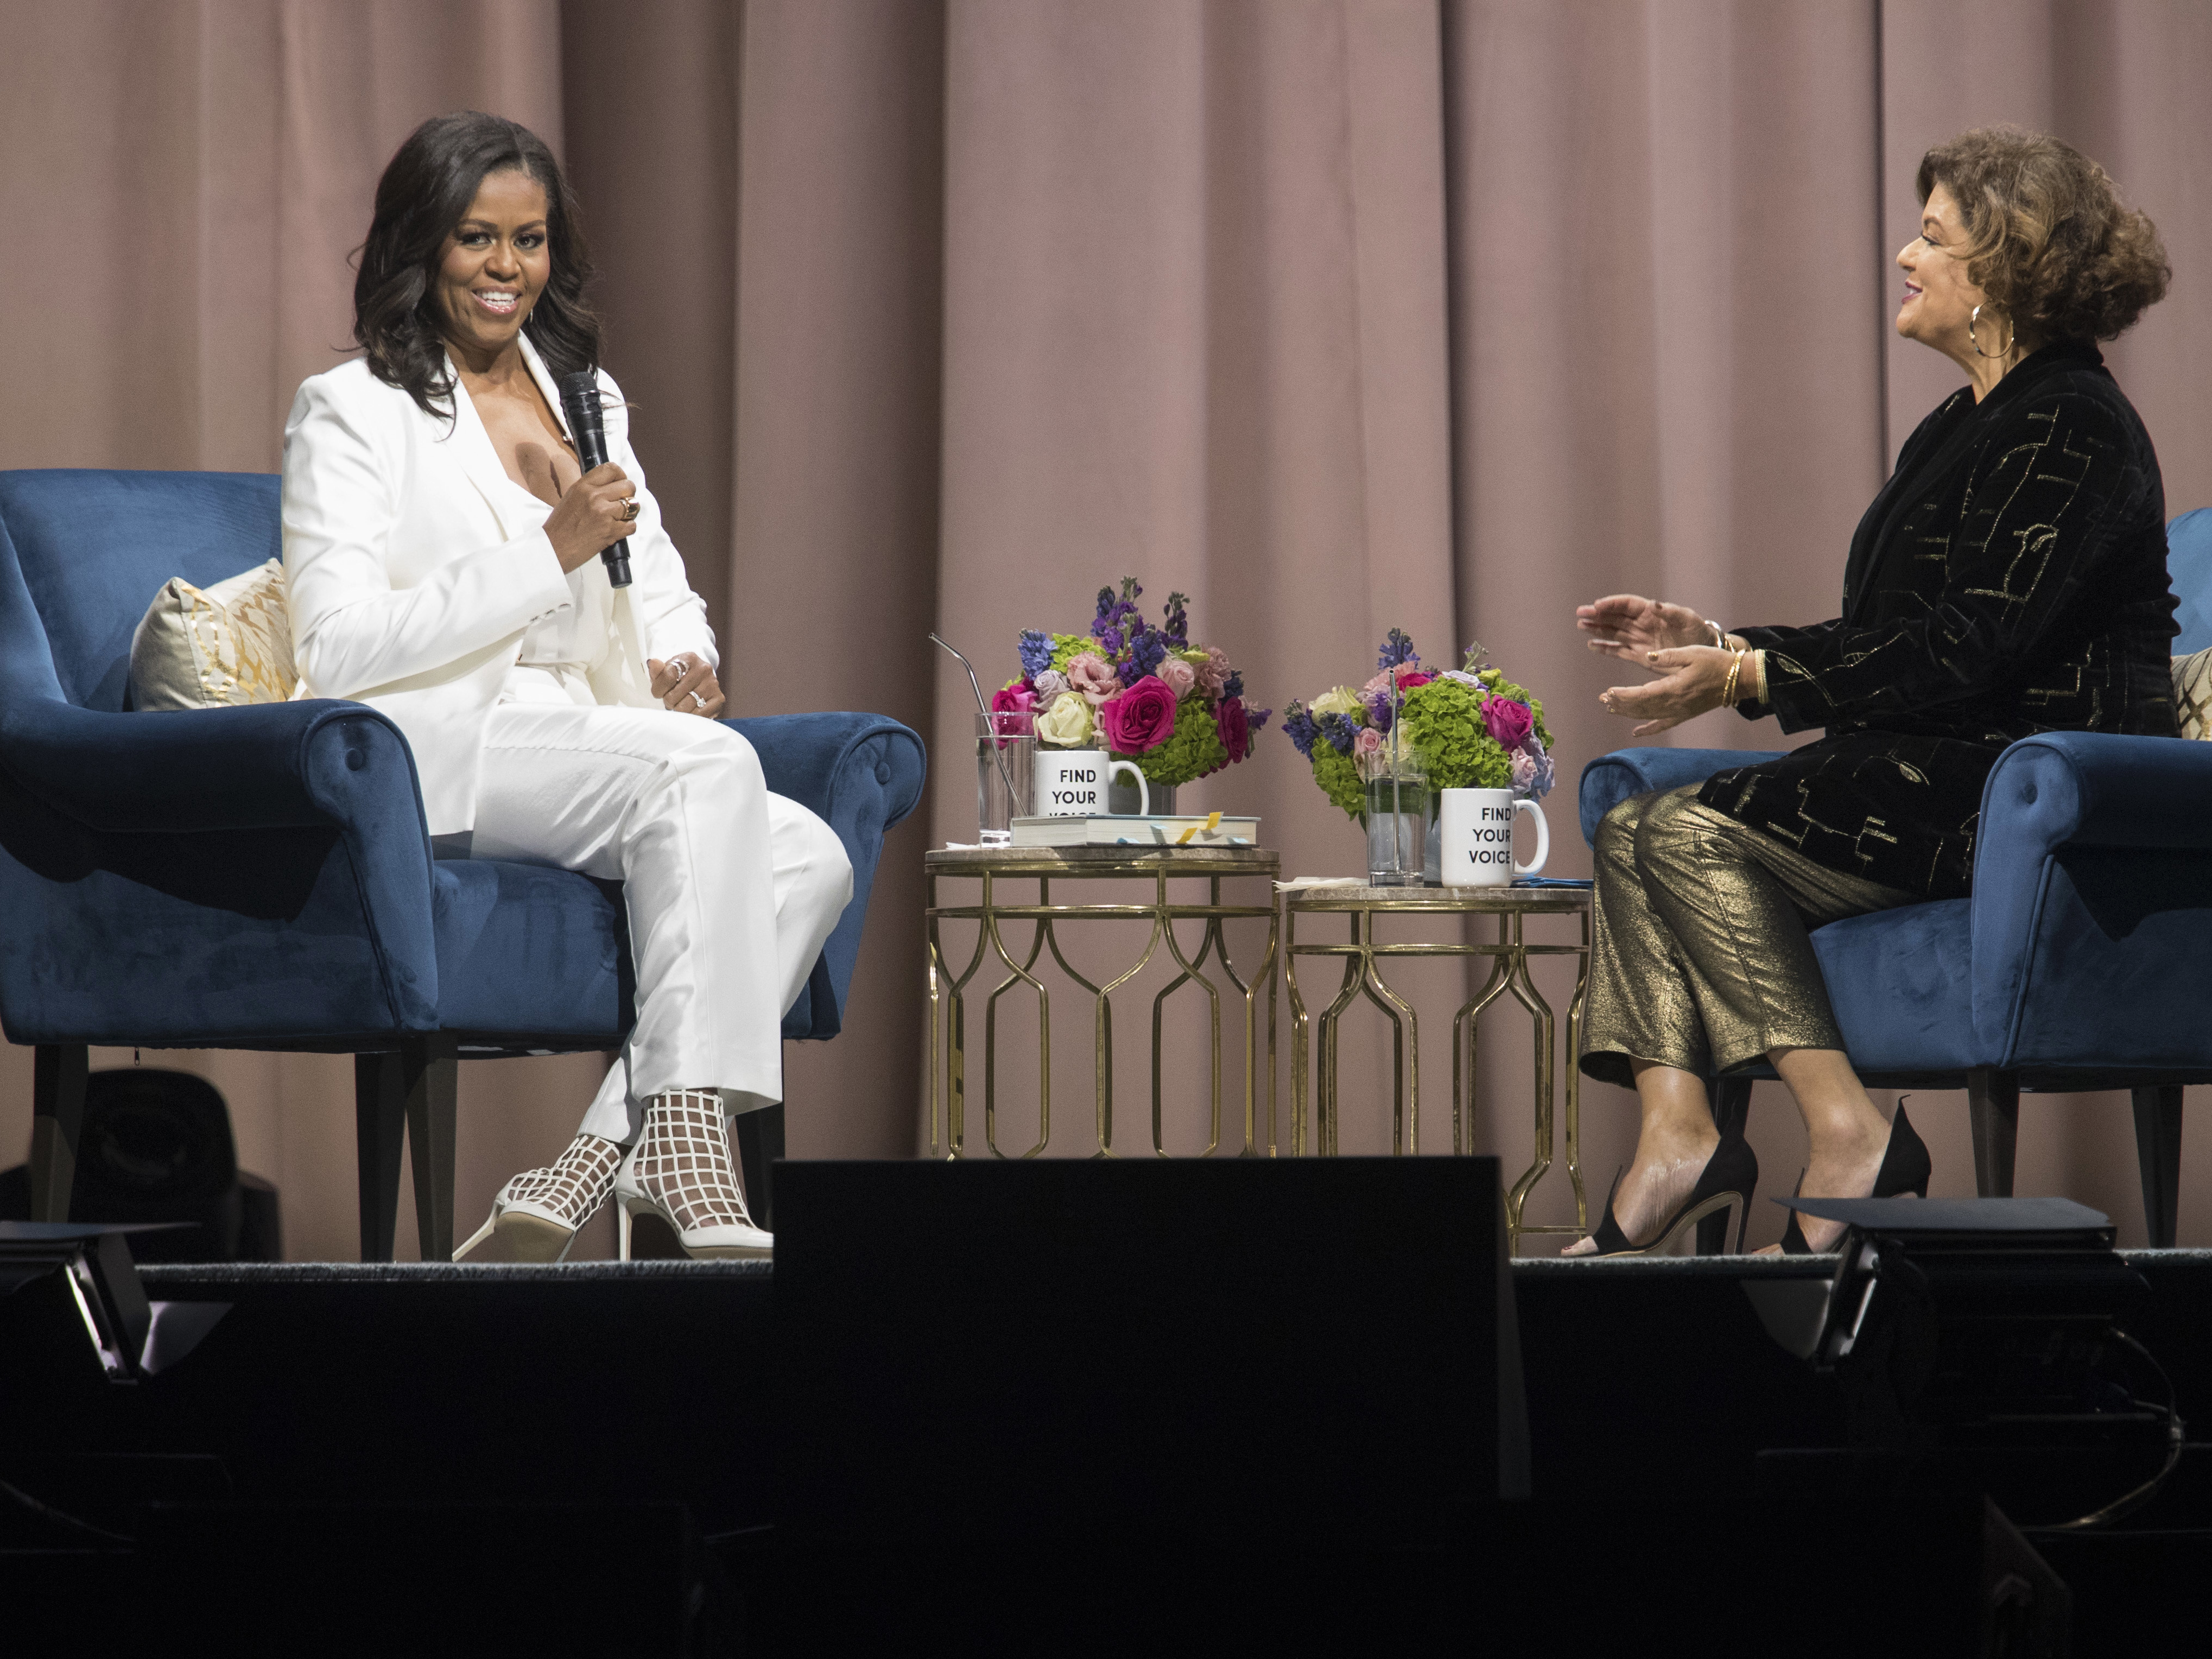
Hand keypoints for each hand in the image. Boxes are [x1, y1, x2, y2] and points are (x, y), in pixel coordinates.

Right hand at [544, 462, 638, 573]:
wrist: (553, 548)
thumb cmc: (561, 526)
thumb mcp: (572, 497)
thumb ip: (591, 489)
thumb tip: (611, 485)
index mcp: (583, 486)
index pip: (611, 469)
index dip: (621, 475)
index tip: (621, 482)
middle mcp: (594, 496)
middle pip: (628, 486)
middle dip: (628, 495)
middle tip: (621, 503)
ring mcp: (604, 513)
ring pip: (633, 506)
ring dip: (629, 513)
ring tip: (618, 518)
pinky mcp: (610, 531)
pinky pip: (632, 525)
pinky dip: (627, 529)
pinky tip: (616, 530)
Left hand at [649, 654, 725, 717]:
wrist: (699, 680)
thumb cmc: (679, 677)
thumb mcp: (666, 671)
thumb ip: (657, 670)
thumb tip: (653, 663)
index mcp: (689, 658)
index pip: (667, 676)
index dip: (658, 689)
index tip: (658, 692)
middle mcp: (703, 669)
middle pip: (674, 695)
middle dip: (668, 701)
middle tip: (672, 699)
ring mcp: (712, 684)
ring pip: (684, 707)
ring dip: (678, 710)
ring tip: (680, 704)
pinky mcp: (719, 698)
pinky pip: (699, 715)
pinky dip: (691, 716)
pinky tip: (690, 710)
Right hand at [1576, 595, 1714, 662]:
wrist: (1702, 652)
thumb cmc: (1697, 631)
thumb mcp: (1688, 619)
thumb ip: (1671, 612)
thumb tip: (1655, 604)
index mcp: (1651, 612)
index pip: (1626, 604)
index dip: (1611, 604)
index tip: (1597, 605)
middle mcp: (1641, 624)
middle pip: (1615, 617)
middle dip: (1597, 615)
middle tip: (1580, 614)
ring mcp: (1638, 640)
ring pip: (1613, 633)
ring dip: (1597, 629)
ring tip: (1582, 626)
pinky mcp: (1638, 655)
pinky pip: (1618, 650)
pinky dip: (1605, 649)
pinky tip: (1592, 646)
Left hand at [1599, 645, 1735, 736]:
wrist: (1739, 679)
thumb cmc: (1716, 662)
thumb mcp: (1692, 653)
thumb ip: (1667, 656)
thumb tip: (1647, 656)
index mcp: (1674, 688)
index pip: (1641, 695)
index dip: (1623, 695)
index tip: (1608, 692)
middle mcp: (1674, 704)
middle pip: (1641, 707)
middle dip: (1620, 704)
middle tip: (1603, 699)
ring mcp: (1680, 712)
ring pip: (1648, 716)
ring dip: (1628, 714)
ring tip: (1611, 708)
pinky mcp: (1685, 715)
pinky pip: (1664, 725)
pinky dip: (1649, 729)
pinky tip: (1636, 733)